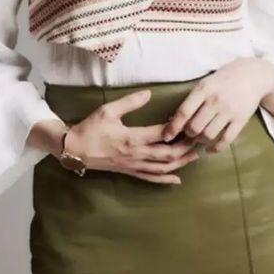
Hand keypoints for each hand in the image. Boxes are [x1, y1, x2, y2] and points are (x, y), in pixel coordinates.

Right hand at [63, 88, 200, 184]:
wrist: (75, 149)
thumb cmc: (91, 128)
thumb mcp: (108, 110)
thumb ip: (130, 102)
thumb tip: (149, 93)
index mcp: (131, 137)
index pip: (160, 134)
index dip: (176, 128)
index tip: (186, 121)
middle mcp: (135, 154)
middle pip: (167, 154)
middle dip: (185, 148)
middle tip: (198, 140)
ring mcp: (133, 165)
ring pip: (161, 168)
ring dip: (180, 163)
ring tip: (194, 157)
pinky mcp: (129, 172)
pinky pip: (150, 178)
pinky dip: (165, 179)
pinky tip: (177, 179)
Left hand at [162, 58, 273, 152]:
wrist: (253, 74)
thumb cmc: (224, 78)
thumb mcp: (206, 82)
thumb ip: (193, 99)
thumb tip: (174, 119)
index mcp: (203, 89)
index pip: (184, 112)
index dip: (173, 127)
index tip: (166, 136)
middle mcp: (215, 100)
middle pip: (194, 127)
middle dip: (188, 134)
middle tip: (188, 133)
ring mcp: (229, 111)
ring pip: (208, 135)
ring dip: (200, 140)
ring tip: (199, 138)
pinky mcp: (241, 120)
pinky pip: (226, 140)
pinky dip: (215, 148)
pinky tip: (210, 148)